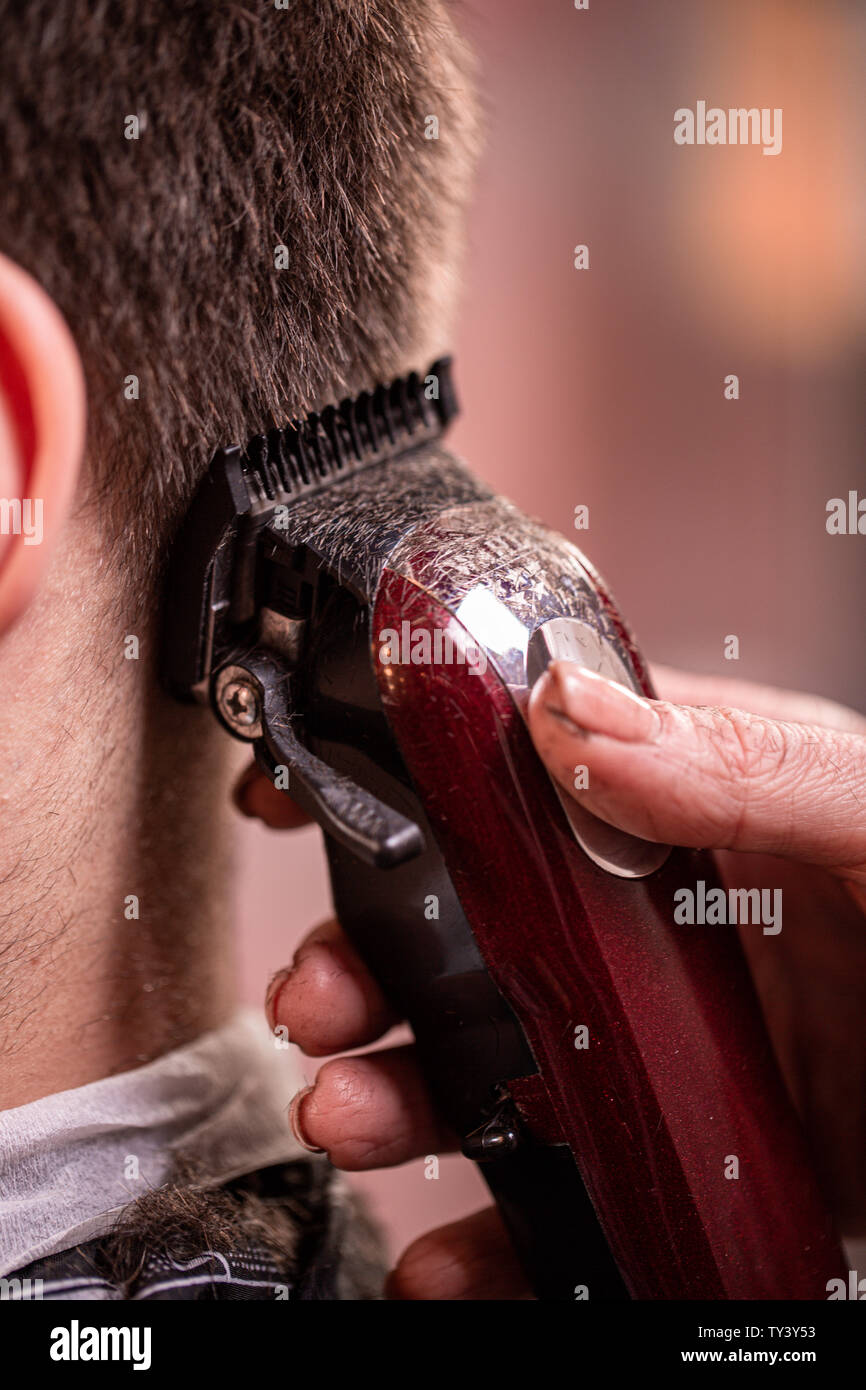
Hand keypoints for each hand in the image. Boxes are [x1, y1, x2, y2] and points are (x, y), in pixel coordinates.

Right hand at [236, 662, 865, 1295]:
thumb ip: (747, 763)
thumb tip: (578, 719)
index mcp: (696, 818)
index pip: (520, 788)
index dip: (407, 804)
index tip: (321, 824)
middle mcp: (663, 934)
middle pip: (475, 940)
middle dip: (371, 970)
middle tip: (321, 1002)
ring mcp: (669, 1053)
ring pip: (496, 1071)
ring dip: (399, 1094)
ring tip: (352, 1116)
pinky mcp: (691, 1163)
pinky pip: (565, 1202)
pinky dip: (489, 1237)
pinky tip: (447, 1251)